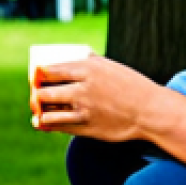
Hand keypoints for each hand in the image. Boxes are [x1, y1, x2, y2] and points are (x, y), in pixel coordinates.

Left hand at [31, 56, 160, 141]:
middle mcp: (83, 90)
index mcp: (88, 69)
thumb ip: (90, 62)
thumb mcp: (110, 67)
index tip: (35, 76)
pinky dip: (46, 125)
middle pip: (45, 92)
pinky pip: (59, 127)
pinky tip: (41, 122)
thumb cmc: (131, 86)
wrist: (150, 111)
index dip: (37, 74)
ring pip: (48, 113)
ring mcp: (84, 111)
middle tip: (36, 94)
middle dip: (36, 94)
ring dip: (40, 112)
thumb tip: (75, 56)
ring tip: (39, 110)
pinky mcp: (87, 128)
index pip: (50, 70)